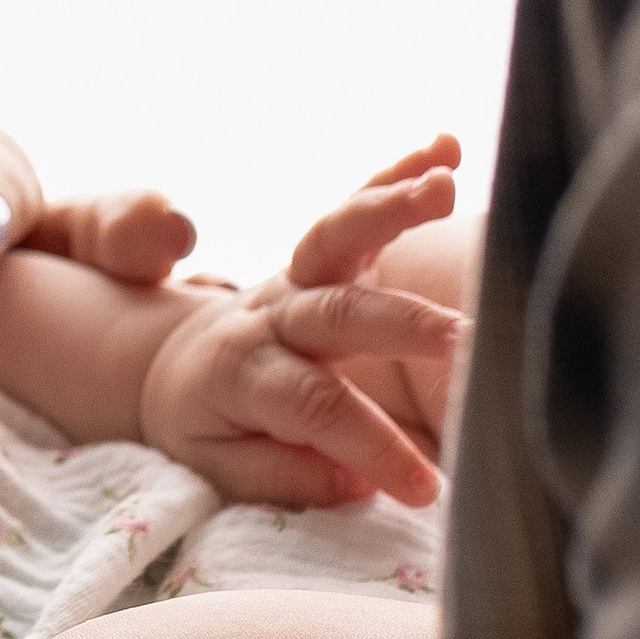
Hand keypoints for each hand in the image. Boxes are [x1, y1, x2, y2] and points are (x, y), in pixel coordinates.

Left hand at [140, 143, 465, 507]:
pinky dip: (396, 173)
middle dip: (402, 324)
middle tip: (465, 341)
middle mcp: (272, 316)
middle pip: (337, 313)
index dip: (371, 447)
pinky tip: (445, 148)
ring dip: (390, 208)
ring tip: (440, 186)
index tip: (425, 489)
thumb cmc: (209, 427)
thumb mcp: (218, 466)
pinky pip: (359, 211)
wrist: (174, 365)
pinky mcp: (325, 257)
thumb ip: (282, 475)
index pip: (315, 407)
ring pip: (339, 237)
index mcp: (243, 374)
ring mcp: (299, 278)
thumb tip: (354, 486)